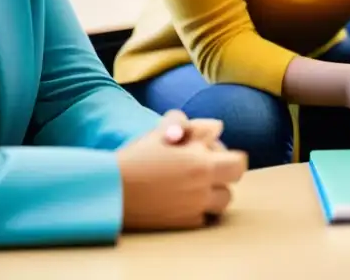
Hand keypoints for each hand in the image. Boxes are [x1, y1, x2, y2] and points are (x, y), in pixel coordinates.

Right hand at [117, 117, 247, 230]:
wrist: (111, 191)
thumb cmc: (137, 157)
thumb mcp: (162, 132)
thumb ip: (192, 125)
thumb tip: (217, 127)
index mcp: (202, 162)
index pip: (238, 161)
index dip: (228, 155)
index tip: (216, 153)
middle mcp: (203, 186)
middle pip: (233, 181)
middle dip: (223, 173)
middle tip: (206, 168)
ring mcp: (195, 207)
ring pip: (222, 201)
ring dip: (214, 191)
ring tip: (195, 184)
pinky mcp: (184, 224)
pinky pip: (204, 217)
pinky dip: (199, 209)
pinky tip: (182, 199)